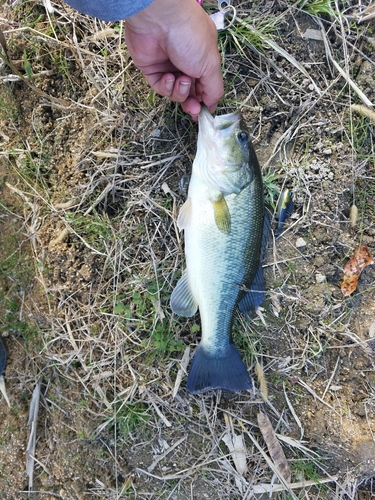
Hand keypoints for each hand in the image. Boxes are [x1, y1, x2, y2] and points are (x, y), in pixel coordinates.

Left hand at [125, 0, 223, 117]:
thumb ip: (214, 88)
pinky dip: (165, 86)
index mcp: (203, 59)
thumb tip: (213, 106)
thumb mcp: (211, 64)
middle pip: (189, 93)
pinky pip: (160, 87)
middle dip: (192, 102)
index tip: (204, 113)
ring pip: (175, 93)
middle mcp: (186, 62)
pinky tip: (169, 77)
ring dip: (180, 91)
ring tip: (182, 80)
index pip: (205, 86)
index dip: (205, 101)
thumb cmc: (189, 34)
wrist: (160, 19)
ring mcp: (168, 66)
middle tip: (193, 109)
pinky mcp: (151, 69)